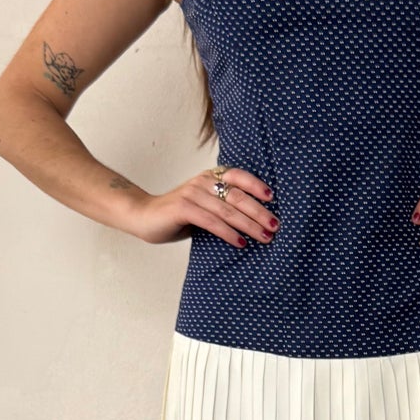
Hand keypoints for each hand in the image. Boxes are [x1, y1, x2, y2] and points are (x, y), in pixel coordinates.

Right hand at [124, 166, 278, 247]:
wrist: (144, 217)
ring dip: (249, 225)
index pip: (238, 176)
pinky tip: (241, 243)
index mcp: (210, 177)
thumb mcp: (204, 207)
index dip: (256, 185)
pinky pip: (212, 221)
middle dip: (260, 212)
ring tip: (265, 237)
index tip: (273, 199)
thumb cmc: (179, 216)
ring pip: (228, 210)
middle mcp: (203, 181)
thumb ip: (224, 207)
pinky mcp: (183, 208)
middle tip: (276, 226)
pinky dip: (228, 233)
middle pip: (238, 196)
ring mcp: (192, 193)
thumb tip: (257, 221)